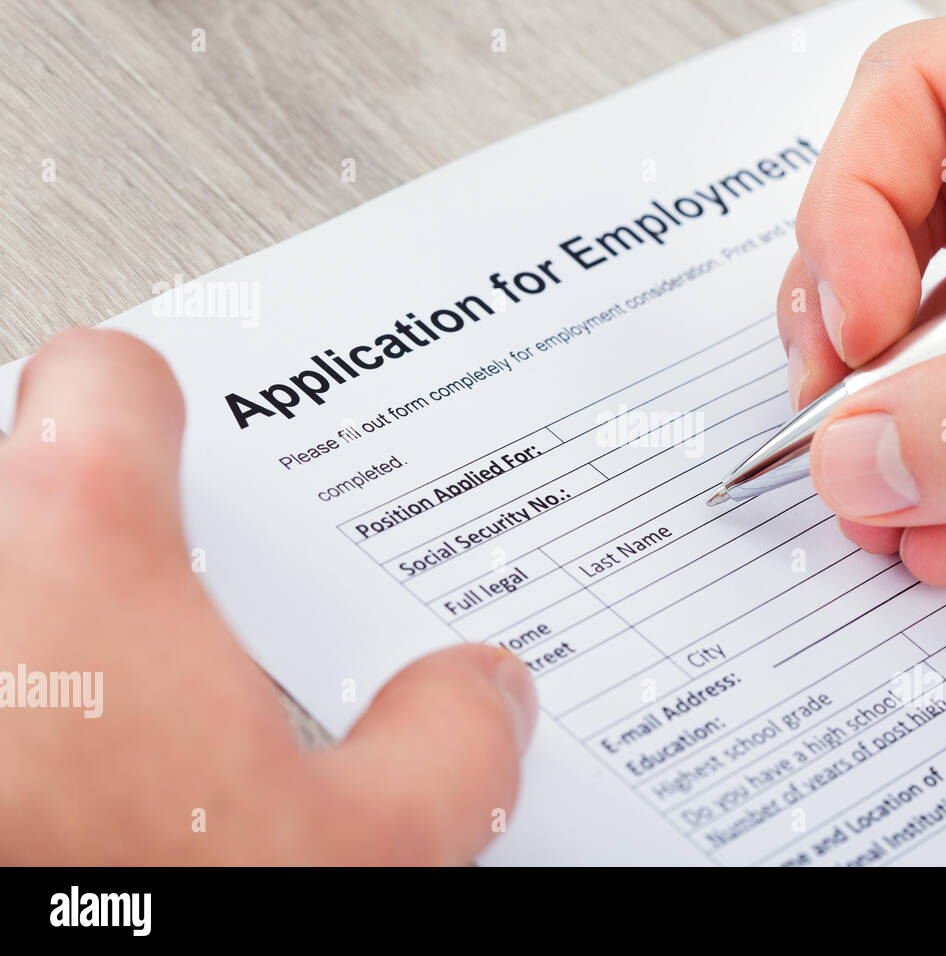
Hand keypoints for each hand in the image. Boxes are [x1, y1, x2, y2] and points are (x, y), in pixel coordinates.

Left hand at [0, 330, 536, 862]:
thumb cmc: (116, 909)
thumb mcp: (343, 857)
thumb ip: (442, 752)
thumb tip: (483, 702)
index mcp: (77, 553)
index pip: (108, 386)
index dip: (156, 413)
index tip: (180, 454)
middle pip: (17, 486)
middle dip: (88, 552)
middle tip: (150, 640)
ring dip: (29, 644)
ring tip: (86, 733)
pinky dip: (12, 707)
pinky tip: (42, 788)